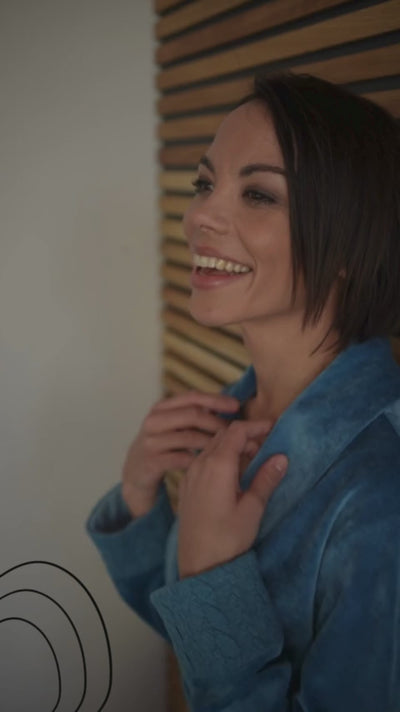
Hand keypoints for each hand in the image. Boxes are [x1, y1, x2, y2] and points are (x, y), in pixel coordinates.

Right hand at [121, 390, 239, 516]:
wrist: (135, 475)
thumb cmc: (162, 447)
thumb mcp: (173, 426)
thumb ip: (193, 415)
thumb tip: (226, 404)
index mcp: (161, 408)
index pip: (192, 397)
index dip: (216, 399)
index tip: (236, 406)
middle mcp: (154, 421)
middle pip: (192, 415)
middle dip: (217, 422)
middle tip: (236, 433)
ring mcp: (150, 442)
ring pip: (189, 437)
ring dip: (213, 443)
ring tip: (228, 449)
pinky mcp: (151, 462)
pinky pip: (182, 459)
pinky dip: (199, 460)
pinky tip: (210, 464)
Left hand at [177, 420, 287, 578]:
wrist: (198, 566)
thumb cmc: (227, 539)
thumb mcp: (252, 509)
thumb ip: (266, 479)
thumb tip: (281, 457)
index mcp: (217, 465)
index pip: (236, 430)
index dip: (256, 425)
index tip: (273, 427)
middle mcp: (200, 464)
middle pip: (223, 434)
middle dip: (245, 434)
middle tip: (266, 445)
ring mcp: (191, 474)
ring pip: (212, 446)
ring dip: (232, 445)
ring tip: (253, 459)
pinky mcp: (187, 486)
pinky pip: (203, 459)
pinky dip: (220, 456)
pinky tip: (233, 473)